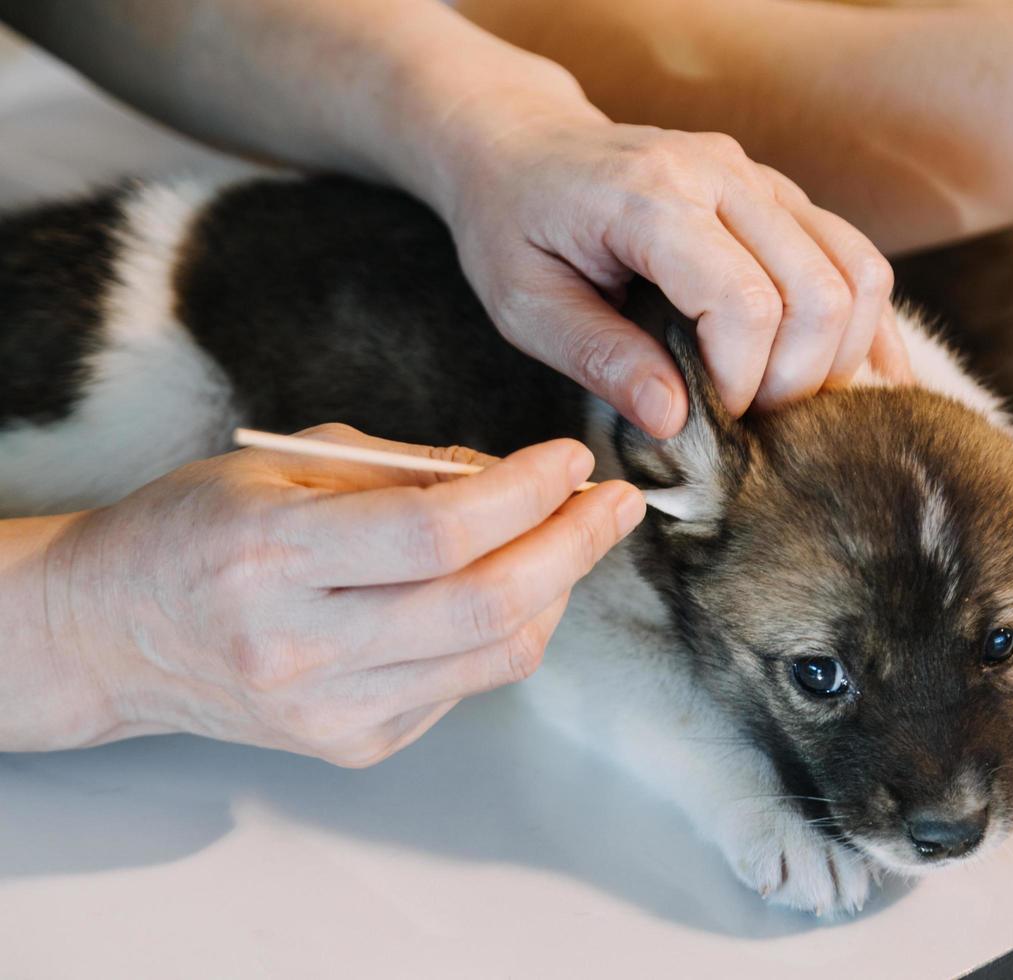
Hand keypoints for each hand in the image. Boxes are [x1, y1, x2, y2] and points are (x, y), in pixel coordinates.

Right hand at [43, 425, 644, 765]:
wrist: (110, 632)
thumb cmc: (196, 530)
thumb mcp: (283, 463)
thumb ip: (405, 470)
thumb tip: (516, 476)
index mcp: (272, 553)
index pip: (438, 531)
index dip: (525, 492)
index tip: (571, 458)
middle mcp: (300, 644)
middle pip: (485, 603)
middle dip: (574, 545)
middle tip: (615, 503)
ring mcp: (328, 709)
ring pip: (494, 655)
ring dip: (557, 591)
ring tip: (575, 538)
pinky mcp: (352, 744)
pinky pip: (465, 684)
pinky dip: (505, 630)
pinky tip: (508, 587)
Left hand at [421, 98, 907, 436]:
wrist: (521, 143)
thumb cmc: (513, 225)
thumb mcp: (523, 304)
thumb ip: (598, 359)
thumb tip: (675, 423)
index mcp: (650, 196)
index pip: (744, 302)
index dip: (741, 382)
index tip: (705, 419)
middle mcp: (721, 174)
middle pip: (819, 292)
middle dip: (796, 380)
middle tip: (747, 419)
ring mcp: (761, 178)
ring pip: (860, 272)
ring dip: (839, 356)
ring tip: (786, 399)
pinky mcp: (782, 194)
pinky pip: (859, 257)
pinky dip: (866, 325)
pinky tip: (856, 378)